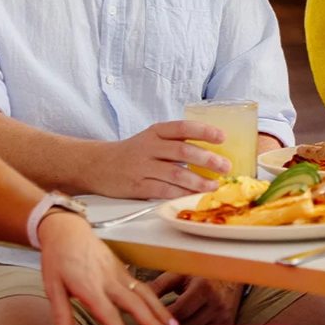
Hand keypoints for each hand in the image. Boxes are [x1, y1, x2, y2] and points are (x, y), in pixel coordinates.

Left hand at [37, 212, 175, 324]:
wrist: (68, 231)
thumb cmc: (58, 260)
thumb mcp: (52, 288)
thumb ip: (60, 315)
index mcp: (90, 287)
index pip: (109, 314)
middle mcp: (109, 279)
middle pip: (134, 302)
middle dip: (151, 320)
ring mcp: (118, 272)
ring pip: (143, 292)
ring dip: (159, 308)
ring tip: (172, 323)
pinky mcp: (122, 267)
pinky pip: (141, 284)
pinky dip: (154, 297)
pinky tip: (160, 307)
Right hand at [90, 121, 231, 199]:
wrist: (98, 165)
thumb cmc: (134, 152)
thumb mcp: (153, 139)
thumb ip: (176, 143)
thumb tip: (212, 152)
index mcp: (156, 132)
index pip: (183, 128)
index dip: (204, 132)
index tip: (222, 137)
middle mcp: (149, 147)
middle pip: (182, 152)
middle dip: (207, 159)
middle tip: (225, 166)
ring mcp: (142, 167)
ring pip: (175, 174)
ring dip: (198, 181)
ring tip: (214, 185)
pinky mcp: (137, 186)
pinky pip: (163, 191)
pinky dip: (181, 194)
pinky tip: (193, 196)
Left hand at [148, 274, 244, 324]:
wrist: (221, 278)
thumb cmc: (193, 278)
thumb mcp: (177, 276)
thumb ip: (158, 286)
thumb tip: (136, 297)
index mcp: (202, 285)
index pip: (179, 310)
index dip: (163, 320)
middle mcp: (215, 300)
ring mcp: (222, 313)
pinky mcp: (225, 322)